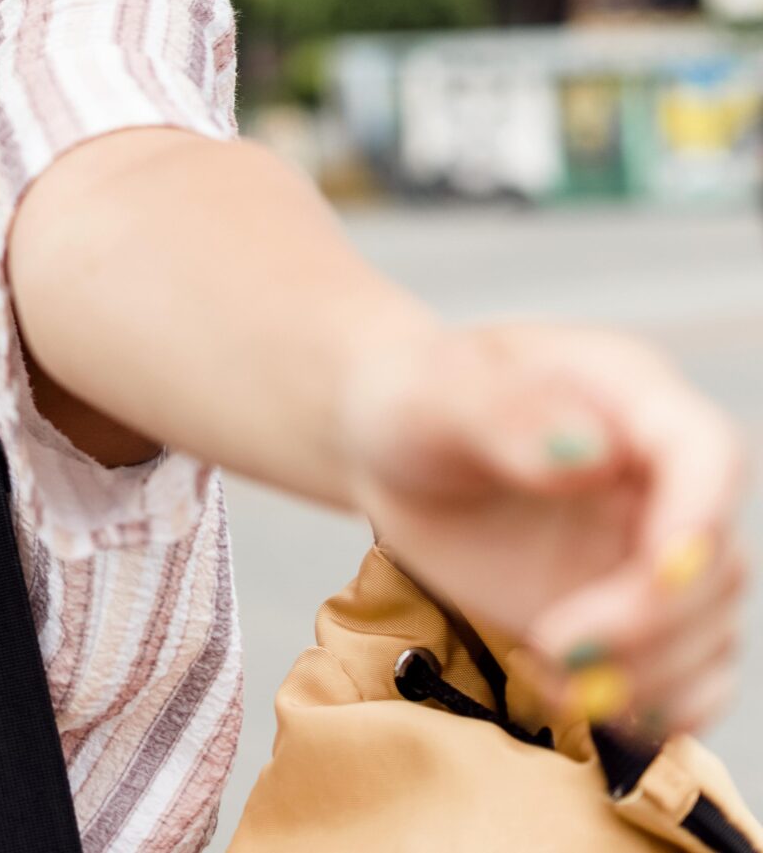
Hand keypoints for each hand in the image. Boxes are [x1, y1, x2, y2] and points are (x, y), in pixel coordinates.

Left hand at [339, 322, 748, 735]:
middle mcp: (663, 477)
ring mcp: (651, 548)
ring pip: (709, 628)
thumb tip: (587, 451)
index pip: (707, 455)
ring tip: (550, 680)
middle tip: (553, 644)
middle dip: (652, 621)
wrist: (389, 448)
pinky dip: (651, 707)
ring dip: (651, 676)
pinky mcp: (631, 610)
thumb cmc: (412, 402)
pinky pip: (687, 674)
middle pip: (715, 562)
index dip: (696, 523)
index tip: (651, 573)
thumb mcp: (434, 396)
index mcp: (633, 396)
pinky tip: (568, 697)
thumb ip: (503, 416)